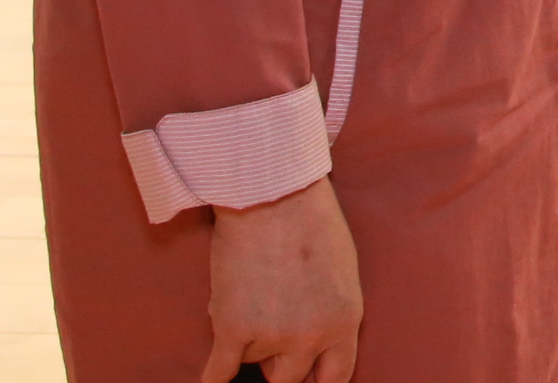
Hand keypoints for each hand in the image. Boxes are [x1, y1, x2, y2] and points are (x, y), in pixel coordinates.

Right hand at [200, 176, 361, 382]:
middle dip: (279, 360)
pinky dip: (213, 379)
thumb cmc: (312, 222)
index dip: (317, 380)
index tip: (307, 379)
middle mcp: (311, 337)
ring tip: (251, 296)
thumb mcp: (343, 272)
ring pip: (253, 363)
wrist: (272, 193)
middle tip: (272, 328)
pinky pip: (218, 373)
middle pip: (289, 378)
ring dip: (248, 342)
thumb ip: (331, 314)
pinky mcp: (232, 330)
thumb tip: (314, 345)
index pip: (335, 377)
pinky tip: (212, 381)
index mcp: (345, 321)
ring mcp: (271, 337)